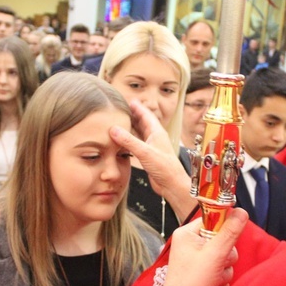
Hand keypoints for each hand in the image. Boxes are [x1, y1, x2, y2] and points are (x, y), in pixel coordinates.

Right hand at [109, 100, 195, 220]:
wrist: (172, 185)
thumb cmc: (165, 168)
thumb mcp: (145, 152)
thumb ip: (129, 141)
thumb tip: (114, 129)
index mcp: (157, 132)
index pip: (146, 115)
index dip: (138, 107)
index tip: (129, 100)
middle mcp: (155, 138)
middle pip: (143, 123)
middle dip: (133, 115)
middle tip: (122, 109)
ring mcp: (152, 147)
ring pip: (140, 134)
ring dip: (131, 128)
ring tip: (120, 122)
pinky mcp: (149, 157)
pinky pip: (138, 145)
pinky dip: (130, 141)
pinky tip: (123, 142)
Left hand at [161, 208, 246, 285]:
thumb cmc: (191, 283)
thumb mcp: (215, 254)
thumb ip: (230, 232)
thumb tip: (241, 212)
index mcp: (187, 234)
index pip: (213, 220)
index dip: (224, 229)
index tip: (227, 240)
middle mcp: (191, 246)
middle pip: (223, 240)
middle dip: (226, 256)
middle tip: (218, 264)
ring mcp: (197, 262)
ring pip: (225, 258)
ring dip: (224, 271)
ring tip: (213, 279)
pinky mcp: (204, 276)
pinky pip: (222, 272)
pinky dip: (221, 281)